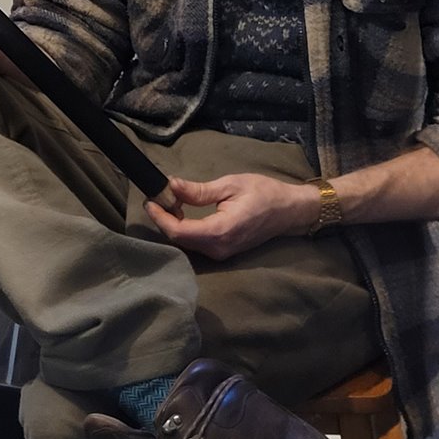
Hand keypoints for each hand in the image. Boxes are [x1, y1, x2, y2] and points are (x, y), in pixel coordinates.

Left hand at [145, 173, 318, 260]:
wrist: (288, 211)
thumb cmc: (263, 193)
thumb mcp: (230, 185)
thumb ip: (199, 190)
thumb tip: (171, 185)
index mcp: (219, 231)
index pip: (179, 231)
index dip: (160, 217)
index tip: (150, 200)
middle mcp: (217, 249)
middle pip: (179, 239)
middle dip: (163, 219)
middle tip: (157, 196)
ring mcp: (221, 253)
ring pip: (186, 243)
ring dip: (172, 224)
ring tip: (167, 201)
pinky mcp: (223, 252)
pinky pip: (196, 243)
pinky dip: (184, 228)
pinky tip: (181, 211)